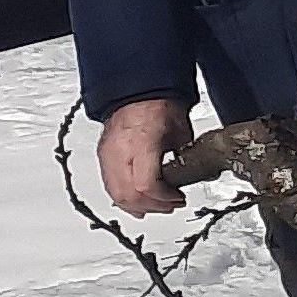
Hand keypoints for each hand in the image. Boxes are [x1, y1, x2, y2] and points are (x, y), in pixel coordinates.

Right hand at [98, 98, 191, 217]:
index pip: (146, 185)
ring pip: (116, 195)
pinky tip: (138, 201)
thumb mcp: (181, 133)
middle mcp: (120, 151)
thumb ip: (184, 159)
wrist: (137, 91)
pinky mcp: (103, 156)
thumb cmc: (159, 106)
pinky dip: (125, 198)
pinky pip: (110, 185)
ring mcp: (107, 155)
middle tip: (171, 204)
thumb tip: (194, 178)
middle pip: (129, 195)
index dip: (164, 198)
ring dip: (139, 206)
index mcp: (142, 143)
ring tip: (157, 204)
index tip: (177, 197)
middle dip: (154, 206)